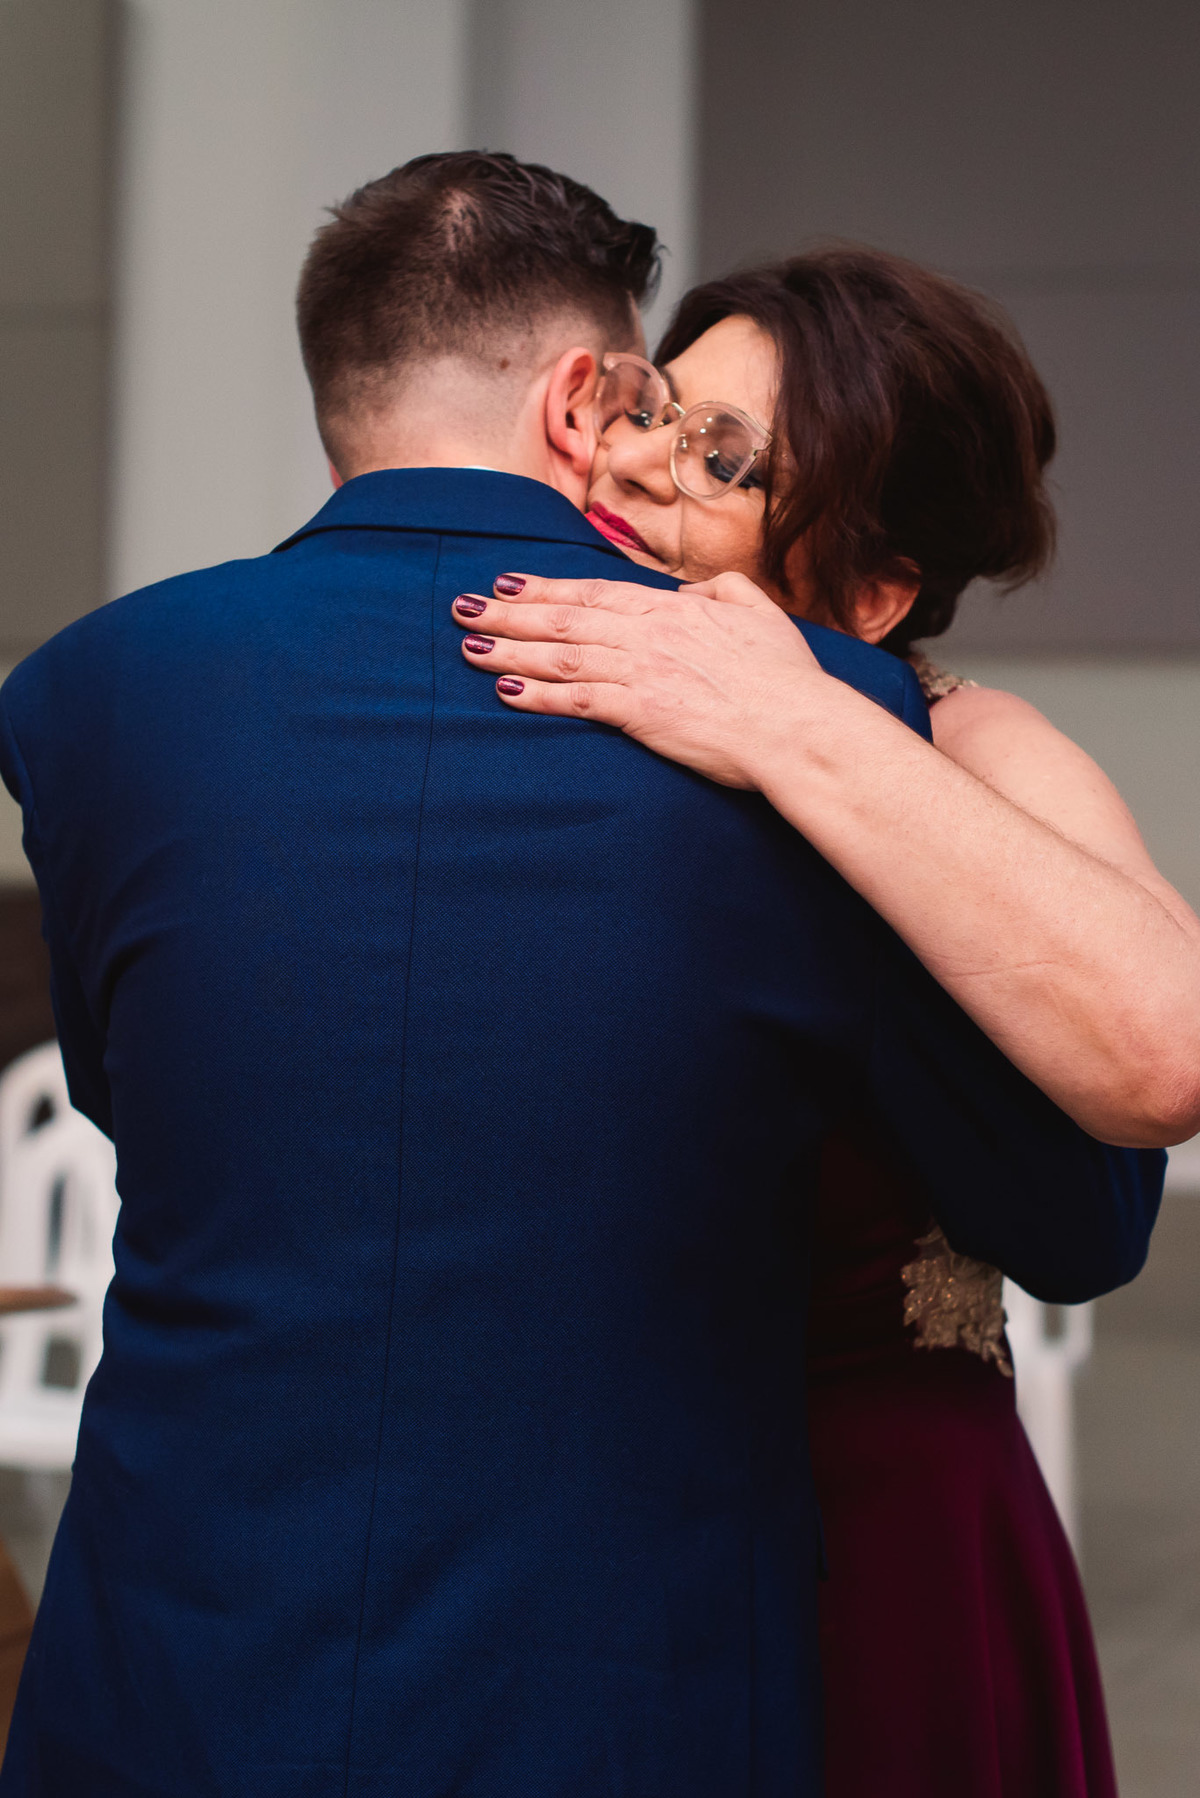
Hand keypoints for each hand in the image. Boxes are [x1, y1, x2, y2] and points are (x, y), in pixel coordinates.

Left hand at [451, 572, 833, 789]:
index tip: (509, 583)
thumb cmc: (788, 680)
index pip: (596, 592)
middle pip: (566, 618)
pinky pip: (578, 699)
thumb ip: (723, 592)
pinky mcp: (642, 712)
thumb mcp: (761, 615)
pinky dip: (539, 694)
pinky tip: (505, 690)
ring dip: (511, 649)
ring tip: (469, 646)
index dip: (547, 587)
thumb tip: (693, 592)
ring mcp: (643, 671)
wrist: (799, 727)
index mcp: (675, 611)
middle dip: (510, 612)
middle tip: (464, 607)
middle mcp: (650, 634)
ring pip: (562, 654)